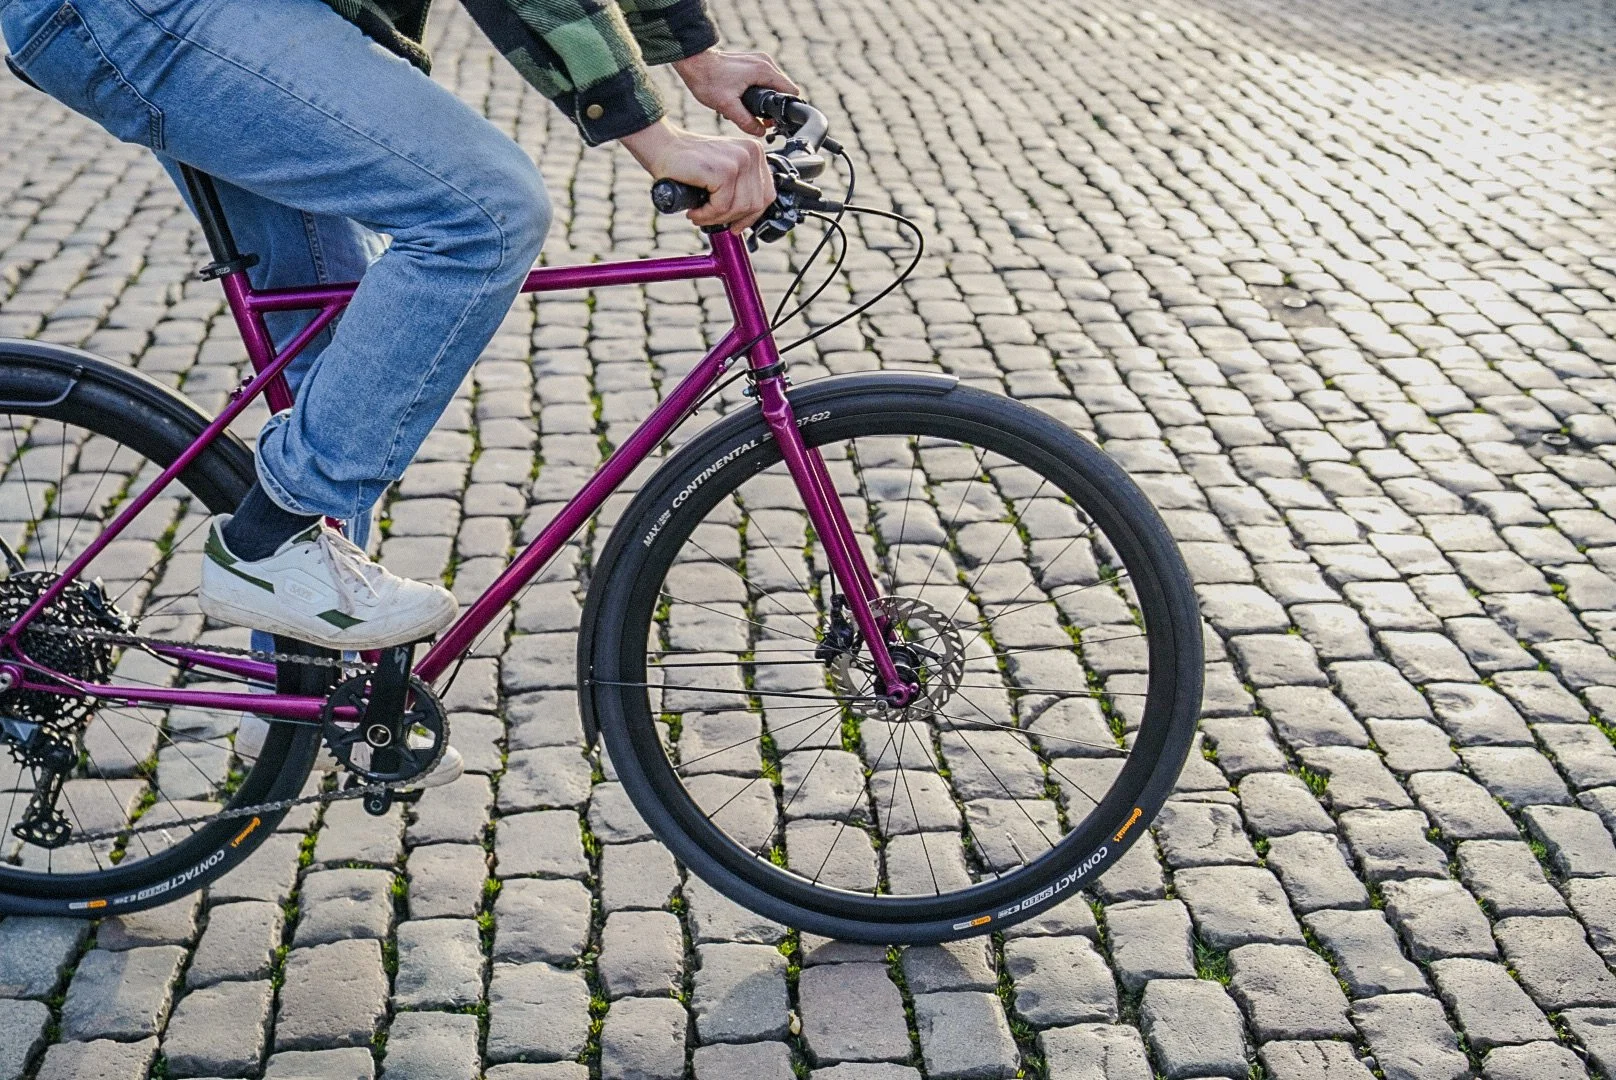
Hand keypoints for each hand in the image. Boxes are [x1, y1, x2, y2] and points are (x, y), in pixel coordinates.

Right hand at [620, 119, 772, 231]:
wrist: (663, 147)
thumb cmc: (689, 163)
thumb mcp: (724, 172)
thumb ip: (741, 186)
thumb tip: (749, 217)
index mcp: (755, 151)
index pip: (767, 194)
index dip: (752, 216)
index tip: (737, 225)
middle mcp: (751, 153)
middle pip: (755, 205)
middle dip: (732, 219)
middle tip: (710, 218)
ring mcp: (739, 160)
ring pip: (739, 208)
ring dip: (716, 218)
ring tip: (699, 214)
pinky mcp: (724, 171)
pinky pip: (722, 207)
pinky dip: (706, 215)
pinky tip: (694, 210)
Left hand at [673, 48, 799, 136]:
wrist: (693, 61)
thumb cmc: (708, 80)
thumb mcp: (727, 106)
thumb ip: (746, 121)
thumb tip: (761, 132)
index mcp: (764, 70)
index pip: (790, 91)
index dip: (784, 108)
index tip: (773, 120)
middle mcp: (765, 62)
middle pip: (782, 89)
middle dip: (773, 106)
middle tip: (758, 119)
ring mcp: (759, 60)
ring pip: (773, 85)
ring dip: (765, 99)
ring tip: (747, 109)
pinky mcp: (752, 61)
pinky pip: (764, 79)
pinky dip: (758, 91)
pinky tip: (744, 99)